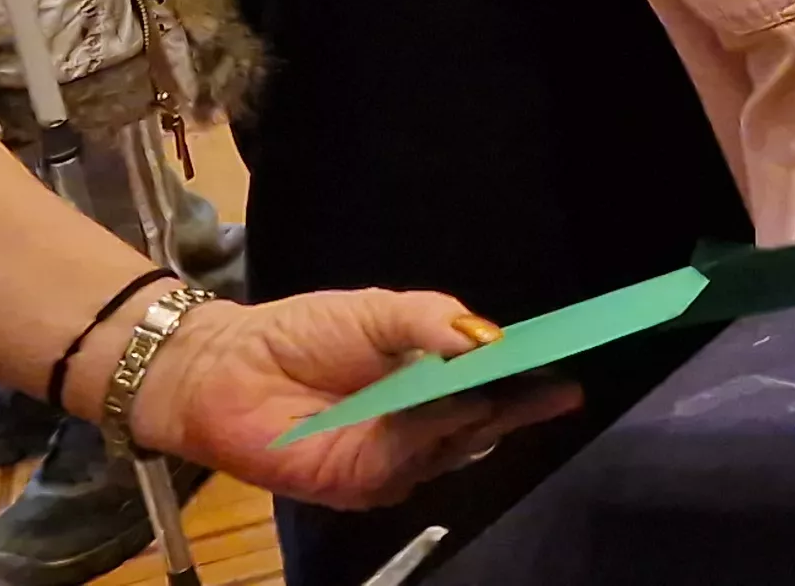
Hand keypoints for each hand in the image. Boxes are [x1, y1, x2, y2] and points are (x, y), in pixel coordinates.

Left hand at [129, 288, 579, 511]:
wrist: (226, 366)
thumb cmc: (301, 332)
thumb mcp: (379, 310)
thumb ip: (434, 320)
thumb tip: (490, 339)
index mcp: (432, 385)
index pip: (494, 392)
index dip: (531, 388)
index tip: (568, 378)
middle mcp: (421, 429)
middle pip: (484, 426)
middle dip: (516, 407)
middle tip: (547, 386)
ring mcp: (394, 462)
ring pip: (451, 446)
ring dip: (467, 417)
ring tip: (482, 388)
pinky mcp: (360, 484)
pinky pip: (406, 464)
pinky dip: (421, 436)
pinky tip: (431, 408)